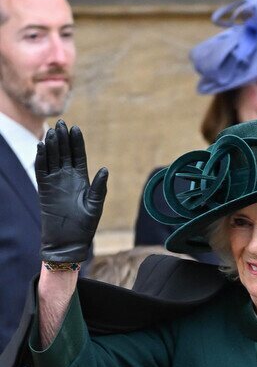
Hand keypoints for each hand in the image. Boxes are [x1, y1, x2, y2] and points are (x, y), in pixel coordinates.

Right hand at [35, 120, 107, 264]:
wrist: (68, 243)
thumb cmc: (84, 228)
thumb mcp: (95, 207)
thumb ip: (99, 189)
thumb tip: (105, 169)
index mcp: (82, 180)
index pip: (78, 156)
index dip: (77, 142)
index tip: (76, 128)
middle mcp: (67, 178)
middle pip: (64, 153)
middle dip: (63, 138)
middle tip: (62, 122)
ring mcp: (54, 182)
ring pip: (52, 158)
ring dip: (52, 145)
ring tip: (52, 131)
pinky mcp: (43, 188)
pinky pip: (41, 170)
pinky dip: (41, 158)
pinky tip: (42, 146)